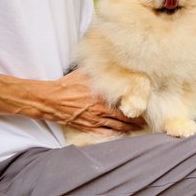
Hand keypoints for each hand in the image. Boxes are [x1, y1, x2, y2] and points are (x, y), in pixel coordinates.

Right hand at [25, 69, 145, 135]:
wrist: (51, 99)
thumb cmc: (67, 85)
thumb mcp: (84, 74)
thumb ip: (97, 71)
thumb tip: (107, 60)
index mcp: (102, 99)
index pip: (124, 107)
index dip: (135, 111)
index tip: (144, 111)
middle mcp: (100, 111)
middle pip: (123, 119)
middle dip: (135, 122)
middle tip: (144, 123)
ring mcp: (94, 121)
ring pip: (115, 128)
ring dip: (127, 129)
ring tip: (136, 130)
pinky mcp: (86, 127)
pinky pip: (103, 133)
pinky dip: (112, 135)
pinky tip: (118, 136)